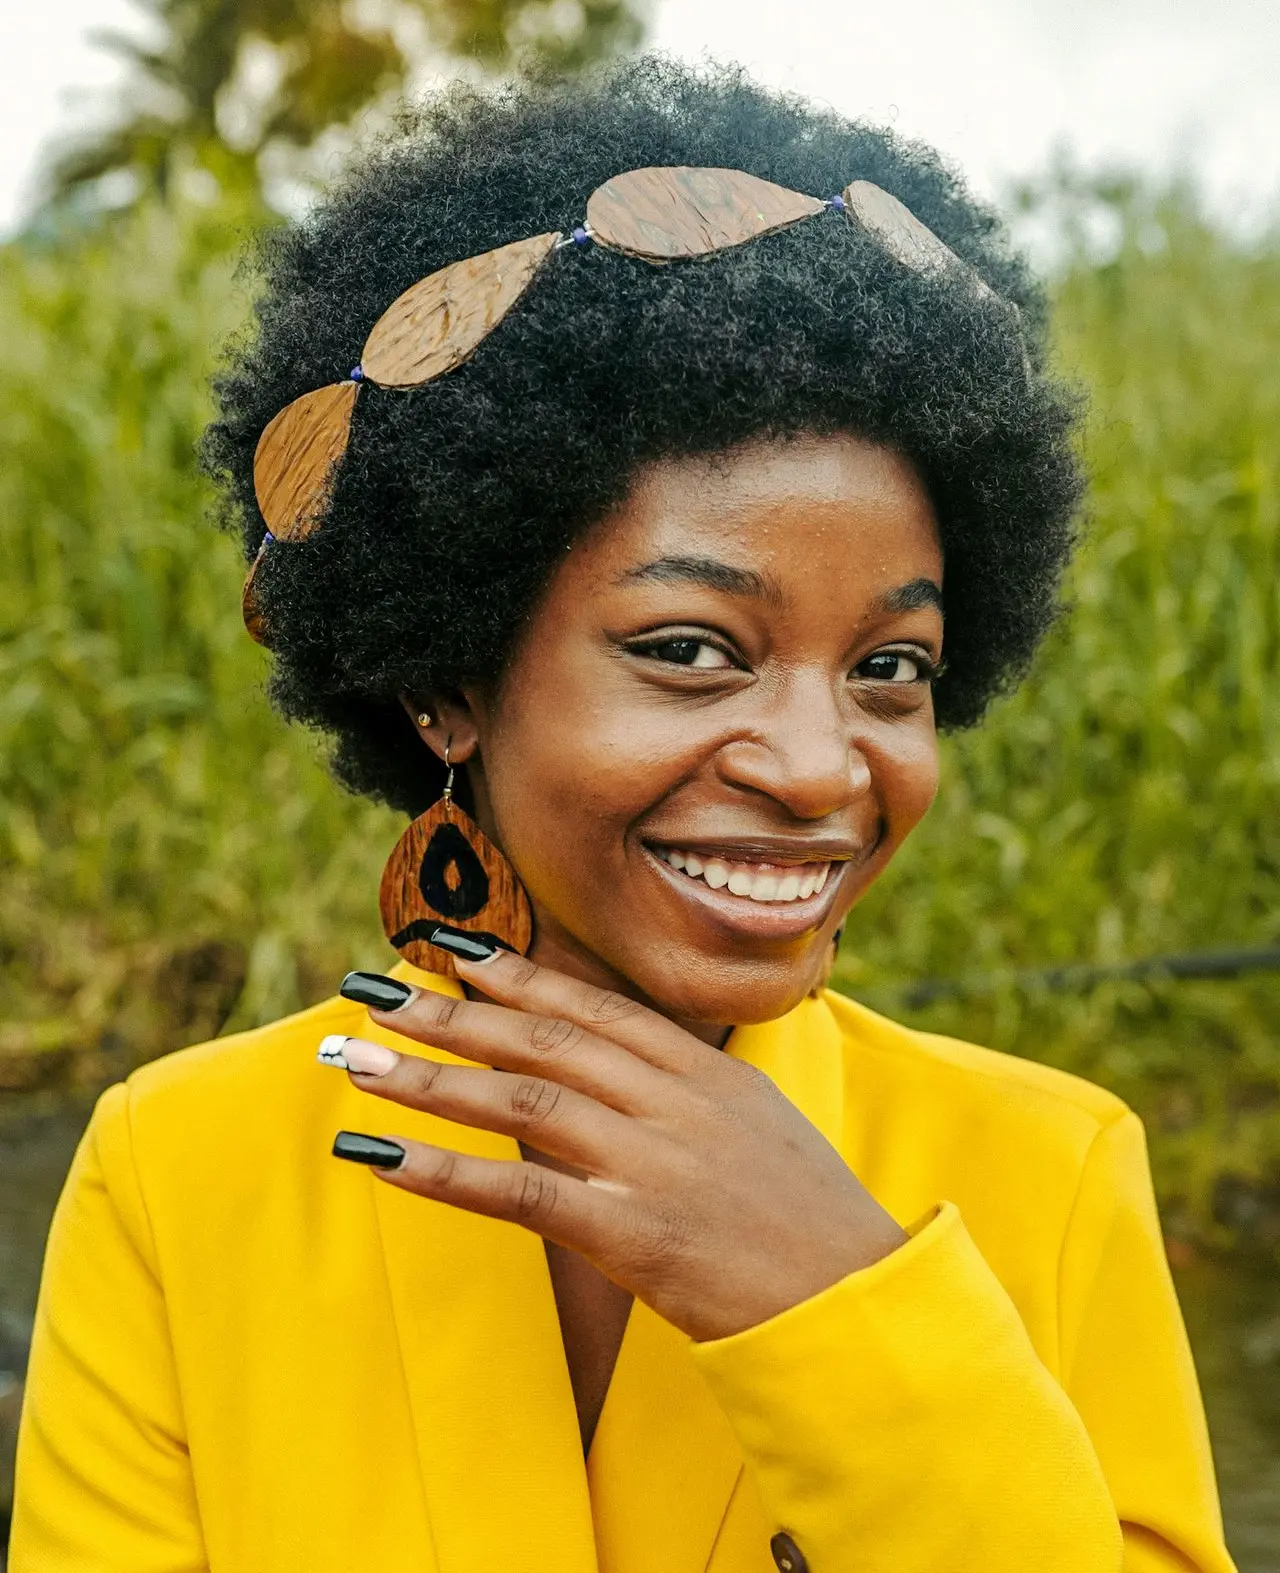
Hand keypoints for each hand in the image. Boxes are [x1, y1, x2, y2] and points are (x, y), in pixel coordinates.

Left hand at [330, 951, 906, 1341]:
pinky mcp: (631, 1234)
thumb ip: (689, 1088)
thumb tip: (625, 1062)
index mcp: (704, 1071)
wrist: (854, 1302)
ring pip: (522, 1103)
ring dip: (430, 1078)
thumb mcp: (757, 1125)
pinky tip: (385, 1154)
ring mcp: (651, 1163)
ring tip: (355, 1059)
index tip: (456, 949)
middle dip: (453, 1011)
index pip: (594, 1008)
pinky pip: (522, 1194)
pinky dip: (447, 1172)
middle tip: (377, 987)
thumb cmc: (807, 1220)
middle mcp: (672, 1102)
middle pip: (543, 1042)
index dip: (517, 976)